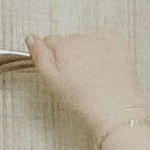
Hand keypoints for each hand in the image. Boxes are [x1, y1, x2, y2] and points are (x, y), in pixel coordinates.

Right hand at [24, 26, 148, 140]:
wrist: (115, 111)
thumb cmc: (85, 101)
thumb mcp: (52, 82)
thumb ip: (39, 56)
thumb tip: (31, 38)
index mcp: (63, 46)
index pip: (49, 42)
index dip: (52, 58)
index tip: (60, 72)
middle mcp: (82, 38)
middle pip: (69, 41)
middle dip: (70, 56)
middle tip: (78, 80)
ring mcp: (101, 40)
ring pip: (87, 40)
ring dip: (88, 51)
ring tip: (93, 76)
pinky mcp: (119, 45)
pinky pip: (107, 39)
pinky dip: (105, 49)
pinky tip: (105, 66)